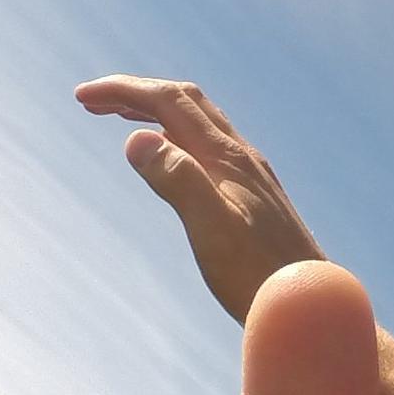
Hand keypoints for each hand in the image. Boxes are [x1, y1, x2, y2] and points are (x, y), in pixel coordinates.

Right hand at [79, 74, 329, 324]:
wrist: (310, 304)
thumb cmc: (258, 275)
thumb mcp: (211, 228)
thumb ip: (177, 180)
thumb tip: (138, 138)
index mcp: (227, 158)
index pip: (170, 102)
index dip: (124, 91)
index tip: (83, 98)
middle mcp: (242, 157)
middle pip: (186, 102)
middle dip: (137, 93)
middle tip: (93, 103)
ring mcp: (251, 175)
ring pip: (200, 123)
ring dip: (158, 110)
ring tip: (121, 118)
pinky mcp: (255, 195)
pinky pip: (210, 147)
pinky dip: (178, 136)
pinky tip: (170, 158)